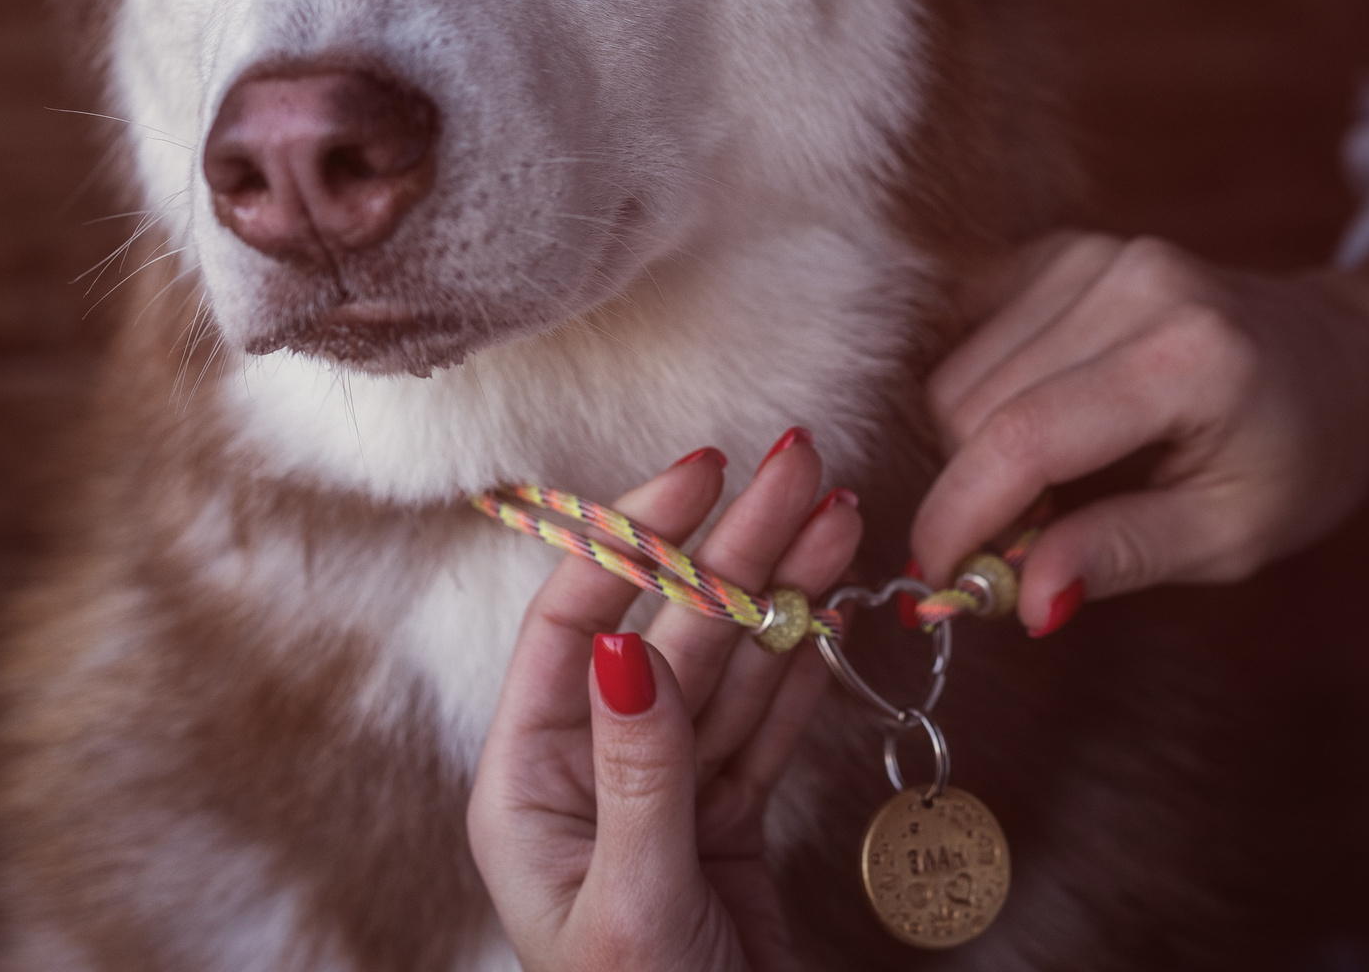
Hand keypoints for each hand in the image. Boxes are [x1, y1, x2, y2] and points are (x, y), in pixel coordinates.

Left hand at [469, 433, 863, 971]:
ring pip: (731, 668)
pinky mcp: (726, 822)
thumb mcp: (636, 906)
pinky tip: (835, 599)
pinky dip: (806, 661)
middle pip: (668, 632)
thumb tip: (625, 649)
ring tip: (838, 511)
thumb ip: (639, 775)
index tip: (703, 475)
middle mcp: (590, 776)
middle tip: (800, 463)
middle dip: (735, 546)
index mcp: (530, 789)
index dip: (637, 541)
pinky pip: (768, 722)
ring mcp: (663, 795)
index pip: (576, 626)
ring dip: (784, 588)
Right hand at [911, 228, 1368, 633]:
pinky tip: (1041, 428)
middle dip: (973, 491)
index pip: (1025, 438)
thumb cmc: (1303, 459)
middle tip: (1027, 546)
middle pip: (972, 403)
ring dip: (976, 447)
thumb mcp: (1234, 535)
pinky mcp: (1069, 249)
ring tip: (1055, 489)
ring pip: (958, 369)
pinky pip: (971, 330)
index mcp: (1189, 357)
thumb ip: (1122, 556)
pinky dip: (981, 395)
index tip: (933, 585)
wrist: (1347, 361)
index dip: (959, 517)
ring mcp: (1099, 254)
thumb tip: (1020, 599)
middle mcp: (1136, 284)